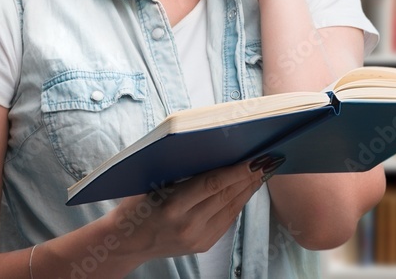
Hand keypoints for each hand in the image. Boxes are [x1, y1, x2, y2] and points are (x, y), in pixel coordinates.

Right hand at [106, 157, 283, 262]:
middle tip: (269, 158)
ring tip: (264, 169)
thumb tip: (216, 149)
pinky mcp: (203, 245)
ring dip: (249, 187)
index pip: (213, 184)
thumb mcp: (152, 182)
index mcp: (172, 206)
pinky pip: (227, 219)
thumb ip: (181, 170)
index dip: (238, 170)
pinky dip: (239, 201)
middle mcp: (187, 225)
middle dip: (250, 176)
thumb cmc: (136, 203)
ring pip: (231, 207)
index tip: (257, 157)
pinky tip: (247, 187)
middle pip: (227, 195)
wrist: (126, 242)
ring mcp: (197, 238)